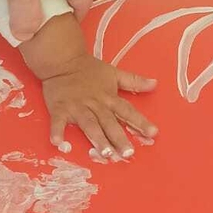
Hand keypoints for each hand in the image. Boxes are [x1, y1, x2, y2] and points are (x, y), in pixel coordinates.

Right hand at [42, 55, 157, 158]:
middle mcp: (95, 104)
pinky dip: (57, 132)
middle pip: (109, 122)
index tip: (153, 133)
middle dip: (118, 137)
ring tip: (104, 153)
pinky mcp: (59, 109)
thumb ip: (133, 81)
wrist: (62, 60)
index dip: (140, 122)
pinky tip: (59, 144)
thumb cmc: (88, 69)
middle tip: (128, 153)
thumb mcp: (114, 73)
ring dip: (96, 138)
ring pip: (89, 125)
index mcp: (108, 97)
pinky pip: (58, 122)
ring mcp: (77, 107)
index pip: (127, 111)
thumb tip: (155, 84)